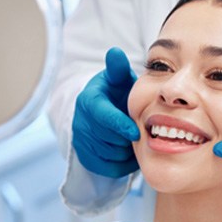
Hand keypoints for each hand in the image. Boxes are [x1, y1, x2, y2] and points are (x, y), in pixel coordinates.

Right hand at [72, 47, 139, 177]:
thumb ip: (118, 69)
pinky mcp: (86, 158)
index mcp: (89, 101)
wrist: (104, 113)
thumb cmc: (116, 94)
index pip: (102, 117)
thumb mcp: (118, 79)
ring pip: (110, 155)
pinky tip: (129, 151)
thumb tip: (115, 52)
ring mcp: (81, 141)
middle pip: (108, 139)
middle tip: (140, 133)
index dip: (119, 126)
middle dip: (127, 138)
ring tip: (134, 140)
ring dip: (127, 151)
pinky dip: (123, 164)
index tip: (136, 132)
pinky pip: (108, 168)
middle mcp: (80, 122)